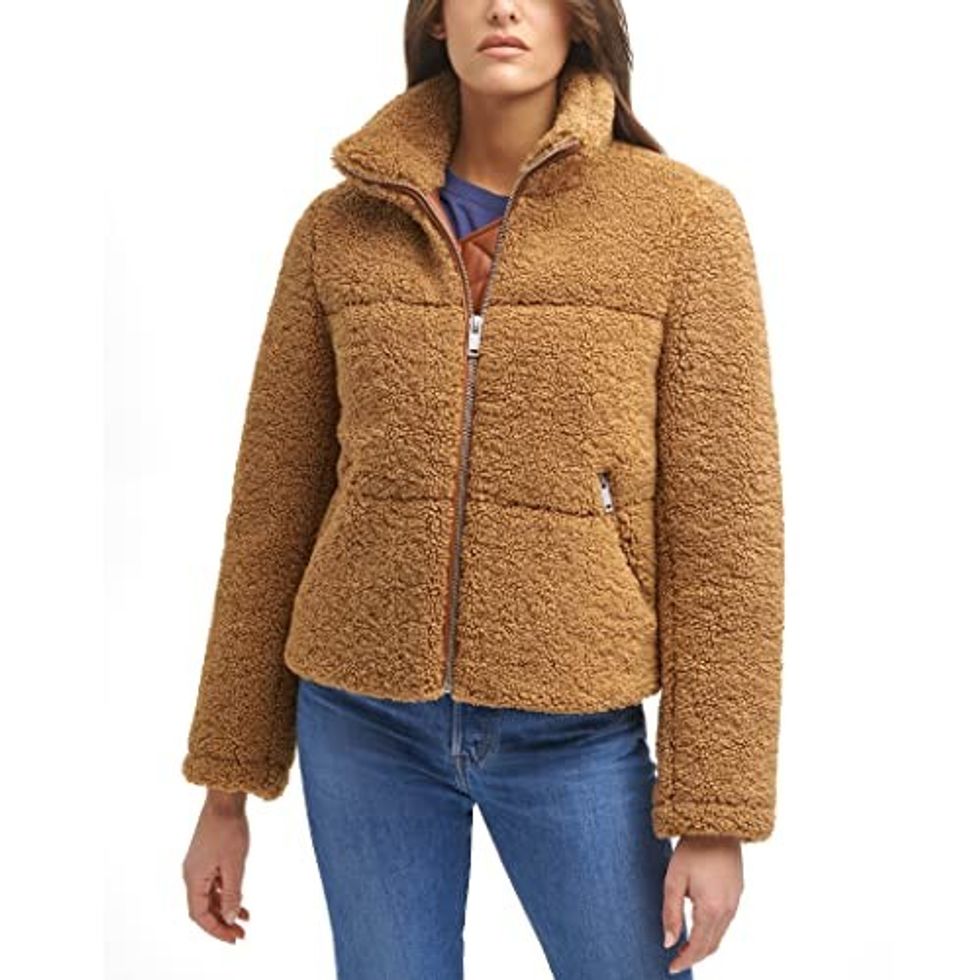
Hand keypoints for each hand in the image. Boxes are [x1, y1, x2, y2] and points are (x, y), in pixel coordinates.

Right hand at [182, 789, 251, 942]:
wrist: (224, 800)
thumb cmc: (228, 829)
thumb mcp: (234, 865)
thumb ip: (232, 893)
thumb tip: (228, 918)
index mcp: (194, 878)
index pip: (200, 915)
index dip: (216, 930)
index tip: (233, 938)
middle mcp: (192, 874)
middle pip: (203, 908)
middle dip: (222, 922)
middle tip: (241, 933)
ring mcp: (199, 866)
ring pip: (210, 896)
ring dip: (225, 909)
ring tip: (245, 920)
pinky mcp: (207, 858)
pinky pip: (214, 884)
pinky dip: (226, 894)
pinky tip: (241, 900)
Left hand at [662, 834, 742, 974]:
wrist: (717, 827)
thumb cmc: (693, 850)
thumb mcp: (674, 880)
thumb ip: (670, 913)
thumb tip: (668, 942)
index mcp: (711, 909)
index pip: (698, 946)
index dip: (684, 960)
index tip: (671, 967)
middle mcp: (727, 910)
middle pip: (711, 945)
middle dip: (694, 956)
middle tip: (677, 961)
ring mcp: (735, 902)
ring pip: (720, 935)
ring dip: (704, 945)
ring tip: (685, 947)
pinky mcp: (737, 893)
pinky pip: (726, 922)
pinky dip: (713, 932)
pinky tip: (700, 927)